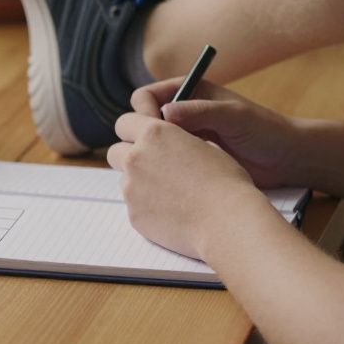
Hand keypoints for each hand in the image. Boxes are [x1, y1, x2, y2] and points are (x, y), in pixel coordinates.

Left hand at [108, 112, 269, 259]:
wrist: (227, 222)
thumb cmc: (225, 181)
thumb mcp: (206, 145)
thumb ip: (178, 141)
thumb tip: (174, 145)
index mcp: (154, 133)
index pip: (125, 122)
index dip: (134, 129)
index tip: (145, 138)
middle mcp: (136, 157)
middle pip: (115, 151)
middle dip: (129, 155)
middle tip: (153, 165)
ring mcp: (131, 188)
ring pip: (125, 180)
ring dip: (139, 182)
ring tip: (170, 192)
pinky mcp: (134, 215)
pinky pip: (134, 205)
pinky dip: (148, 206)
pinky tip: (173, 212)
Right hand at [130, 78, 305, 188]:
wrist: (287, 159)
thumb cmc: (265, 130)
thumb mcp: (234, 116)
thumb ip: (200, 111)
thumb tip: (165, 113)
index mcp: (188, 93)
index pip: (146, 97)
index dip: (143, 112)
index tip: (151, 131)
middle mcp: (181, 114)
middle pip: (141, 122)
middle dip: (143, 137)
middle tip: (156, 156)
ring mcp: (184, 140)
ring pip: (150, 147)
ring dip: (151, 157)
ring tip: (165, 172)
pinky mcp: (190, 162)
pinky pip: (164, 165)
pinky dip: (163, 172)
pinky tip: (173, 184)